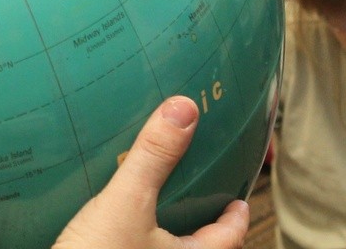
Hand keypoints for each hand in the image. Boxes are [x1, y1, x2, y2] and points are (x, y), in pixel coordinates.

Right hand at [53, 97, 249, 248]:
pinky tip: (106, 228)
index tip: (239, 201)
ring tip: (151, 211)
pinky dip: (128, 241)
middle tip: (196, 199)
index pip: (228, 239)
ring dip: (162, 235)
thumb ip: (153, 158)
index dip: (236, 218)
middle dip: (197, 226)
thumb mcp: (126, 204)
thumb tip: (184, 109)